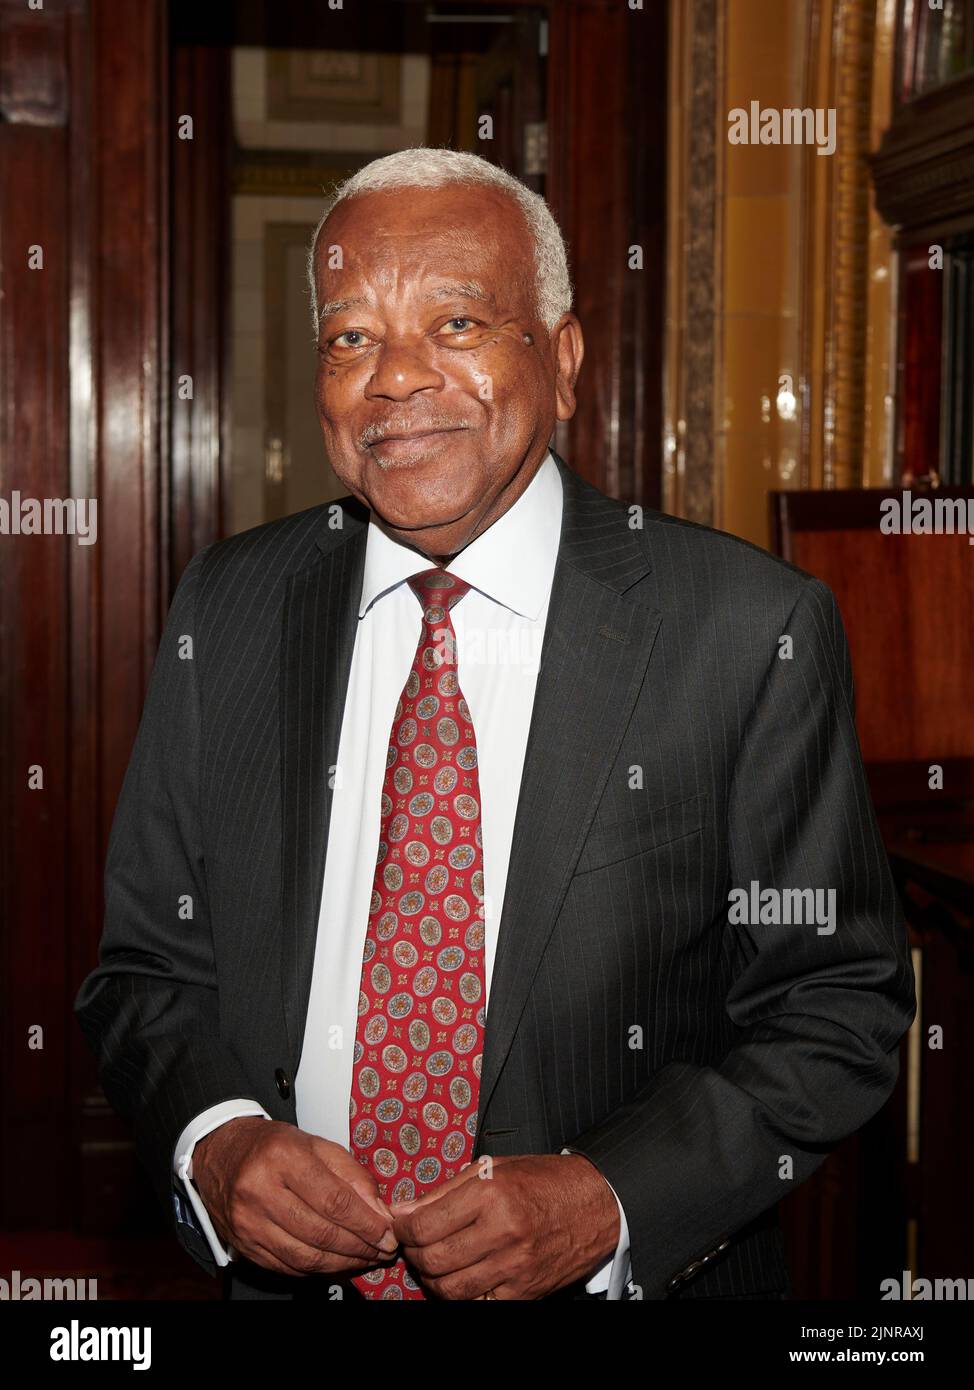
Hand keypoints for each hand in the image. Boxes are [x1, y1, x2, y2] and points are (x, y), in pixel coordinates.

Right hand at [191, 1117, 398, 1277]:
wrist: (221, 1154)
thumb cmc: (272, 1145)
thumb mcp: (316, 1144)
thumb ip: (351, 1174)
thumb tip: (378, 1211)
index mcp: (283, 1157)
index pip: (334, 1201)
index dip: (366, 1223)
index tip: (387, 1233)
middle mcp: (260, 1191)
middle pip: (321, 1233)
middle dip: (359, 1247)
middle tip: (382, 1250)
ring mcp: (248, 1222)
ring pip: (304, 1257)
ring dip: (342, 1264)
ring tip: (365, 1259)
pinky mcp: (243, 1244)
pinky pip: (287, 1267)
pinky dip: (317, 1270)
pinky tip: (336, 1263)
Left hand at [390, 1153, 619, 1299]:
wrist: (597, 1202)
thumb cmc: (546, 1180)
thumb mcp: (494, 1168)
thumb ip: (445, 1191)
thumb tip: (404, 1211)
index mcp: (492, 1194)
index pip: (424, 1224)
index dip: (402, 1227)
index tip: (400, 1224)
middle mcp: (503, 1232)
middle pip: (432, 1259)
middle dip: (413, 1253)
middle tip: (414, 1243)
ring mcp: (515, 1267)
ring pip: (450, 1289)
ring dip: (433, 1278)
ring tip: (436, 1260)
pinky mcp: (525, 1292)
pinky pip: (478, 1304)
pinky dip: (463, 1294)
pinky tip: (464, 1275)